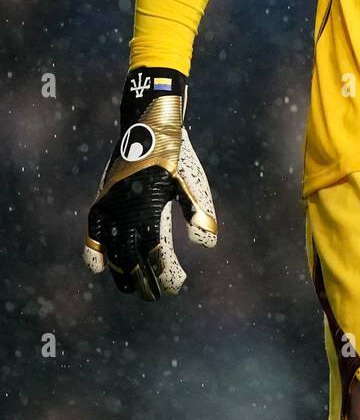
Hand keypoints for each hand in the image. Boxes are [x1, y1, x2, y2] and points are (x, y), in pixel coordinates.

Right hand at [84, 68, 216, 299]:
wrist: (150, 123)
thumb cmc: (178, 155)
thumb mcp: (193, 182)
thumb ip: (199, 212)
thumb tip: (206, 245)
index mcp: (152, 206)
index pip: (157, 252)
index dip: (165, 273)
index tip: (176, 286)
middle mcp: (127, 208)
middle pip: (132, 257)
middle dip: (143, 280)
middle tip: (154, 296)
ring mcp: (111, 203)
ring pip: (110, 248)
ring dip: (121, 271)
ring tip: (131, 288)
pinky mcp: (103, 198)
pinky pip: (93, 230)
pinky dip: (94, 250)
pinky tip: (99, 268)